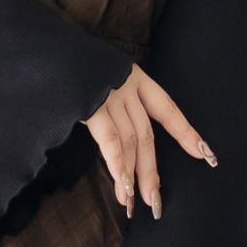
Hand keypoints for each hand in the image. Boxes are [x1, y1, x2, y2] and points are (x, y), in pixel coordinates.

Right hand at [79, 63, 216, 216]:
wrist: (42, 45)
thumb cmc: (67, 64)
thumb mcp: (97, 75)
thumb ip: (109, 101)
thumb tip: (115, 134)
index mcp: (133, 77)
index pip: (166, 108)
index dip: (185, 132)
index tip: (204, 154)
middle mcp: (126, 86)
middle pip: (145, 135)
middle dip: (150, 171)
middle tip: (155, 202)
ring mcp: (109, 93)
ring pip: (130, 140)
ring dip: (131, 174)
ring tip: (131, 202)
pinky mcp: (90, 101)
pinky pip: (108, 136)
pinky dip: (117, 160)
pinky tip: (122, 181)